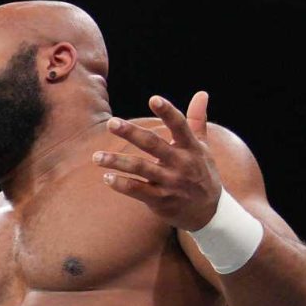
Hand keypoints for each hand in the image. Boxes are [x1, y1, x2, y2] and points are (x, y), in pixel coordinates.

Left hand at [95, 93, 226, 231]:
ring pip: (140, 168)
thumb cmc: (202, 173)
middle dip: (131, 133)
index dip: (168, 112)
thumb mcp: (203, 147)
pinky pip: (138, 191)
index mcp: (191, 147)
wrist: (209, 212)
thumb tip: (202, 92)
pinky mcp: (161, 200)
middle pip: (153, 145)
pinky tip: (106, 178)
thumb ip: (198, 120)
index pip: (180, 126)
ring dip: (117, 162)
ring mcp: (170, 182)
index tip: (153, 99)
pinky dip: (122, 185)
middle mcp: (181, 163)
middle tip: (111, 123)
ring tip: (96, 157)